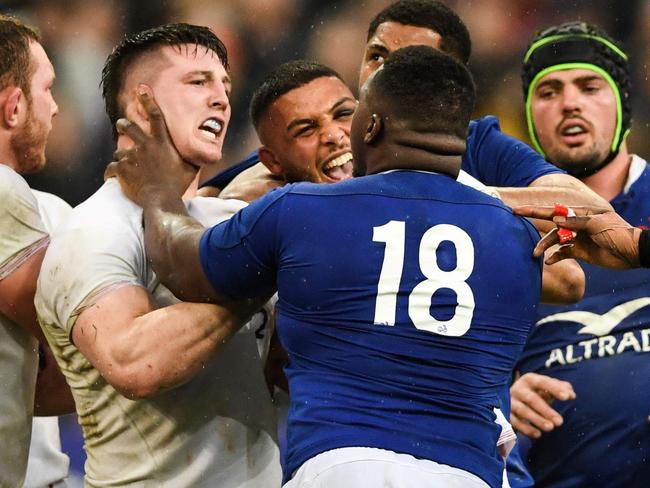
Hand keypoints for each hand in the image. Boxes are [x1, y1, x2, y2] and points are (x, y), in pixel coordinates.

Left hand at [105, 85, 196, 206]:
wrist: (162, 200)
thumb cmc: (178, 185)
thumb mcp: (192, 168)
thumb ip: (194, 158)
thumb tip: (208, 152)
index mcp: (161, 143)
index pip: (155, 116)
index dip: (148, 100)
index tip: (141, 89)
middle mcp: (144, 146)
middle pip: (129, 127)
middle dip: (124, 125)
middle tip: (121, 125)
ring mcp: (131, 157)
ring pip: (118, 151)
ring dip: (120, 156)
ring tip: (123, 163)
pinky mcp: (121, 170)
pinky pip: (111, 168)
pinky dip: (112, 173)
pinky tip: (113, 178)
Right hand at [510, 372, 575, 438]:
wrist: (512, 402)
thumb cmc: (536, 394)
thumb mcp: (547, 389)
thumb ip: (561, 388)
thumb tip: (571, 394)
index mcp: (530, 380)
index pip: (543, 382)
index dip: (555, 389)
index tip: (567, 397)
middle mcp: (518, 389)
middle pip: (531, 398)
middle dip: (546, 410)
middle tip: (560, 422)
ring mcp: (510, 401)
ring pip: (522, 410)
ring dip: (536, 419)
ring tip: (550, 428)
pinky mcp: (505, 414)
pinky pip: (515, 422)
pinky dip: (526, 428)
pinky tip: (538, 434)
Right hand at [514, 205, 640, 268]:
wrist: (632, 253)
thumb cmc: (617, 233)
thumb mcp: (596, 224)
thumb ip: (575, 222)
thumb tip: (554, 219)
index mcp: (579, 214)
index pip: (554, 211)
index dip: (534, 210)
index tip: (517, 209)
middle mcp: (576, 225)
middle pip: (551, 226)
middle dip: (535, 228)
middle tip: (517, 227)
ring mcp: (577, 238)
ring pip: (555, 241)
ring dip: (544, 246)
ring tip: (535, 254)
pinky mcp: (580, 252)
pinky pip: (562, 253)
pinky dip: (555, 256)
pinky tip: (548, 261)